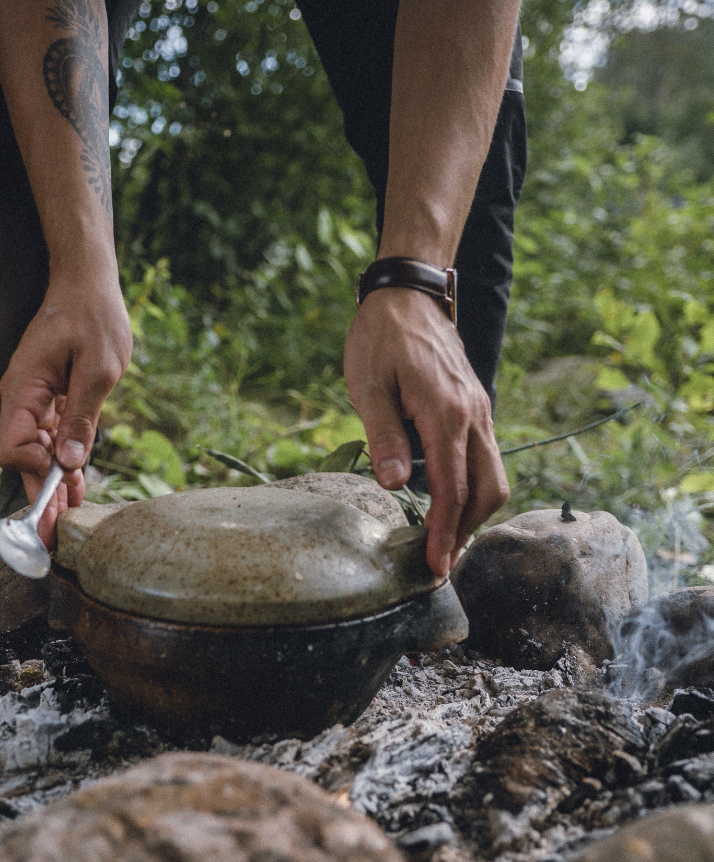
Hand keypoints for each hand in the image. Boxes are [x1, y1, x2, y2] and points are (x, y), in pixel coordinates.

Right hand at [0, 278, 131, 548]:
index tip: (62, 478)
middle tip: (60, 530)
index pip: (11, 448)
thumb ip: (83, 417)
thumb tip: (69, 464)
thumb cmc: (93, 317)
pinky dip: (61, 460)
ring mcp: (34, 399)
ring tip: (70, 514)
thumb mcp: (98, 369)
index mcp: (24, 390)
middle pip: (21, 459)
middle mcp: (21, 398)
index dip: (33, 470)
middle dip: (40, 492)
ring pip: (35, 452)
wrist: (87, 282)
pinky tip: (75, 482)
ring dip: (52, 482)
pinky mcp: (49, 399)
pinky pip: (49, 437)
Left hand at [343, 288, 508, 576]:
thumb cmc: (380, 339)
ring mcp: (479, 412)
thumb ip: (385, 437)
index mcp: (446, 413)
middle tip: (439, 561)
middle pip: (488, 491)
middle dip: (467, 531)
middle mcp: (473, 416)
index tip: (435, 566)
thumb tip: (396, 486)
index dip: (446, 533)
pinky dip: (472, 488)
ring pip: (493, 476)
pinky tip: (446, 501)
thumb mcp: (368, 387)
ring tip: (443, 538)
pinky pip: (485, 458)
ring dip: (473, 512)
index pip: (453, 489)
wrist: (407, 295)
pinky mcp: (475, 409)